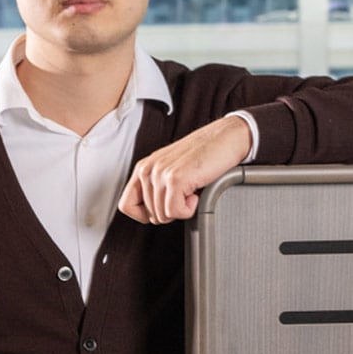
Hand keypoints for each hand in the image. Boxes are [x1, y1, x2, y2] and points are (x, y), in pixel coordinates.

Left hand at [119, 115, 250, 224]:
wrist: (226, 138)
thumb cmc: (204, 154)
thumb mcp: (171, 169)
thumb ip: (156, 186)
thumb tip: (152, 215)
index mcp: (143, 168)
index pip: (126, 205)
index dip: (144, 215)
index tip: (162, 210)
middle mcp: (147, 169)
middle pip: (149, 214)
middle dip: (169, 213)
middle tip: (184, 197)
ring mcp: (160, 174)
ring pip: (162, 215)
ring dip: (181, 210)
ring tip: (192, 192)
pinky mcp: (175, 179)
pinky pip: (175, 212)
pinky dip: (188, 211)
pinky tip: (196, 195)